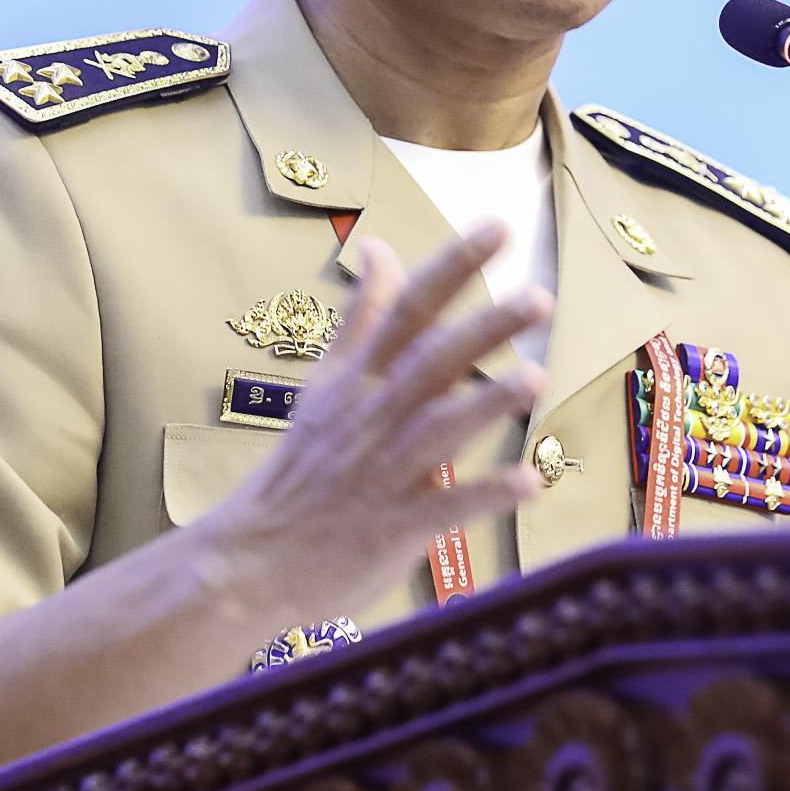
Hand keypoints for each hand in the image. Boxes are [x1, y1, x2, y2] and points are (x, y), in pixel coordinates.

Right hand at [197, 222, 549, 627]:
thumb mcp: (326, 385)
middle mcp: (371, 418)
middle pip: (430, 362)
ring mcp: (382, 475)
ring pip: (437, 429)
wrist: (250, 563)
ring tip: (536, 377)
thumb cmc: (301, 472)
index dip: (452, 267)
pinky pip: (445, 508)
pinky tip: (531, 481)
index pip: (409, 310)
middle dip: (484, 327)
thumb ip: (362, 318)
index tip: (498, 227)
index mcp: (357, 381)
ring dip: (486, 402)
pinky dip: (486, 494)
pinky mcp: (391, 529)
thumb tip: (381, 246)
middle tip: (539, 296)